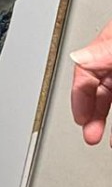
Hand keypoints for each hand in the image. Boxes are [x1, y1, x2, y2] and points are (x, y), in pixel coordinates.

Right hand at [71, 20, 111, 145]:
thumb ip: (103, 51)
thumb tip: (78, 57)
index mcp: (107, 45)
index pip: (86, 70)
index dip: (80, 95)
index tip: (79, 118)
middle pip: (101, 88)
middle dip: (94, 114)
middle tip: (90, 135)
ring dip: (108, 120)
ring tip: (107, 141)